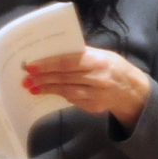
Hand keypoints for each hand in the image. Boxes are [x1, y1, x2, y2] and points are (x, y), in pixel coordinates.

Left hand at [22, 48, 150, 127]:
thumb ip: (80, 54)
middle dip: (43, 79)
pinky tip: (48, 93)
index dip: (48, 65)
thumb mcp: (101, 55)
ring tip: (32, 87)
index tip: (31, 67)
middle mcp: (97, 78)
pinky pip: (73, 100)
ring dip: (47, 89)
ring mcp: (96, 94)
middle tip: (26, 79)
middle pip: (64, 78)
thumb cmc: (111, 67)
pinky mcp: (94, 106)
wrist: (131, 89)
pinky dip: (60, 95)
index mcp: (97, 61)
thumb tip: (52, 52)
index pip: (68, 62)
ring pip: (66, 91)